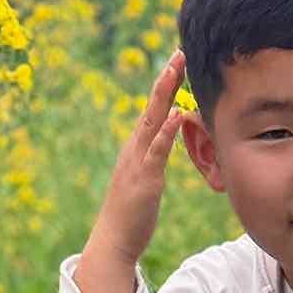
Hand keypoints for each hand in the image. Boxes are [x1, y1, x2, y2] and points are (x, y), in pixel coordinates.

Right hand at [73, 50, 187, 292]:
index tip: (179, 62)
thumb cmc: (132, 216)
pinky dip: (166, 131)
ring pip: (152, 120)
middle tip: (179, 51)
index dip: (166, 86)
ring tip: (175, 68)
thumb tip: (168, 148)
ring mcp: (138, 162)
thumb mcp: (147, 181)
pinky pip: (156, 151)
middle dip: (166, 78)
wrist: (113, 241)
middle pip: (152, 106)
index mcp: (137, 149)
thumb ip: (155, 160)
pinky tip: (177, 114)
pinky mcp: (144, 179)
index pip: (154, 111)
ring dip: (164, 93)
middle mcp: (135, 149)